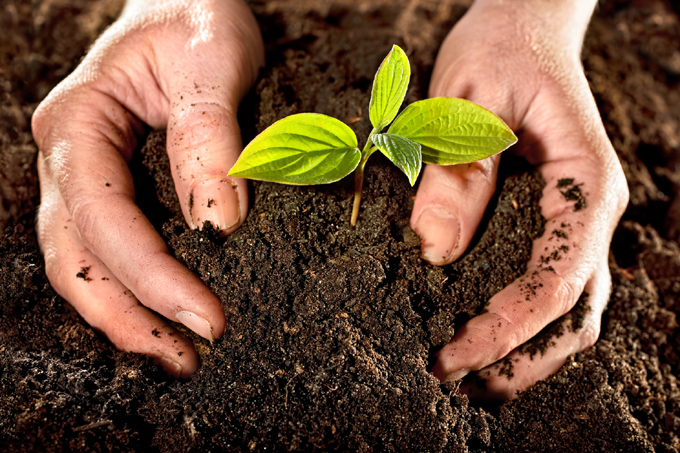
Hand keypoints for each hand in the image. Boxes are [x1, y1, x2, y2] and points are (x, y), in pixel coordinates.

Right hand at [32, 0, 263, 376]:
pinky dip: (135, 290)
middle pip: (78, 256)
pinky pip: (111, 249)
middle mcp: (70, 156)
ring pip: (85, 263)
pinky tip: (168, 315)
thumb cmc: (195, 16)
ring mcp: (87, 176)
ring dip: (128, 316)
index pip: (105, 216)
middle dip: (130, 316)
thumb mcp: (211, 61)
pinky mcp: (116, 187)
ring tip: (180, 356)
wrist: (188, 4)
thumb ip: (210, 139)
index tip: (206, 318)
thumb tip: (219, 224)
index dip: (152, 276)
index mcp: (79, 121)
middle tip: (187, 357)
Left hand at [414, 0, 627, 397]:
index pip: (557, 279)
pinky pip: (549, 288)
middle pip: (575, 314)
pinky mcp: (550, 222)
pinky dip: (521, 326)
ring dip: (525, 354)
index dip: (508, 328)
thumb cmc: (502, 49)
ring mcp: (574, 221)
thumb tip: (433, 251)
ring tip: (469, 380)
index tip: (454, 355)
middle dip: (520, 359)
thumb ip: (457, 173)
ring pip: (571, 312)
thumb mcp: (467, 99)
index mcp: (584, 182)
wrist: (526, 24)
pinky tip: (482, 338)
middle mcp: (589, 210)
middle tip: (455, 381)